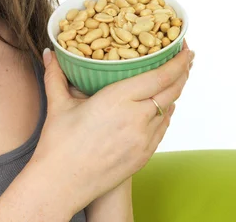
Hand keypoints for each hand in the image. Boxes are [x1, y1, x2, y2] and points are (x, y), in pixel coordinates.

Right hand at [32, 39, 192, 216]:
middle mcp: (136, 118)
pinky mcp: (143, 156)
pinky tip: (161, 107)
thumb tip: (49, 52)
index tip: (186, 49)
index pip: (159, 77)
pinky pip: (162, 129)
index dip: (177, 62)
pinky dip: (166, 113)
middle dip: (182, 73)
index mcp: (117, 99)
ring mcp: (143, 140)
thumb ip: (55, 74)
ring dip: (174, 94)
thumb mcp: (58, 104)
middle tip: (185, 59)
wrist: (61, 185)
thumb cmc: (58, 144)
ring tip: (174, 80)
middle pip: (172, 92)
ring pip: (169, 111)